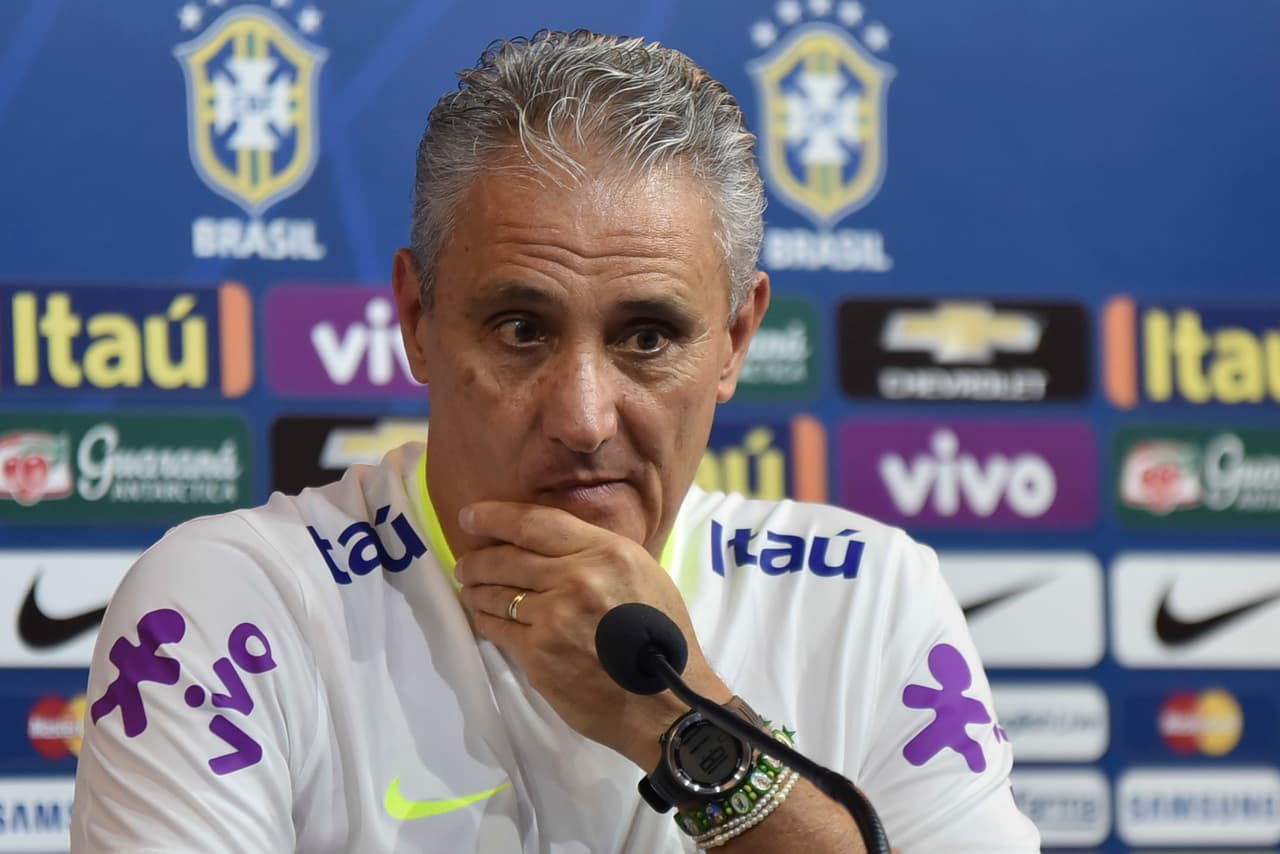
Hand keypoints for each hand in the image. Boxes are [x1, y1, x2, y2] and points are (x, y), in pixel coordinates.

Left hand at [454, 500, 730, 769]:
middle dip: (477, 557)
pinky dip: (484, 619)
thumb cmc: (662, 637)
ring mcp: (553, 617)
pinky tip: (482, 617)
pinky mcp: (537, 654)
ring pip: (495, 592)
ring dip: (475, 588)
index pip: (535, 523)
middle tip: (465, 561)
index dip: (494, 517)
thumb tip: (548, 544)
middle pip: (506, 557)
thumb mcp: (642, 574)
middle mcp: (576, 577)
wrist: (667, 701)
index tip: (470, 517)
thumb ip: (596, 553)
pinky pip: (496, 628)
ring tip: (470, 588)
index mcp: (605, 551)